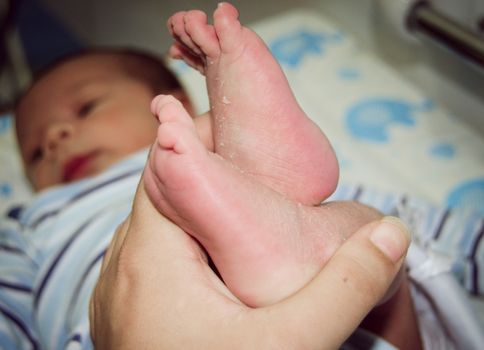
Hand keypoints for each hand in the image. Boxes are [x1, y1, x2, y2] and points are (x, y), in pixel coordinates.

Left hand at [89, 177, 409, 348]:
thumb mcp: (292, 344)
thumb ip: (343, 286)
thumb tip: (388, 235)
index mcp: (150, 256)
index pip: (164, 168)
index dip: (200, 145)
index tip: (241, 138)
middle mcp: (122, 268)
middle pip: (161, 198)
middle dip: (204, 182)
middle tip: (253, 178)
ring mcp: (117, 296)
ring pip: (154, 232)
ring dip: (192, 218)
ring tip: (237, 215)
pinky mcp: (125, 320)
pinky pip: (148, 264)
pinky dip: (179, 251)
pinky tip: (213, 266)